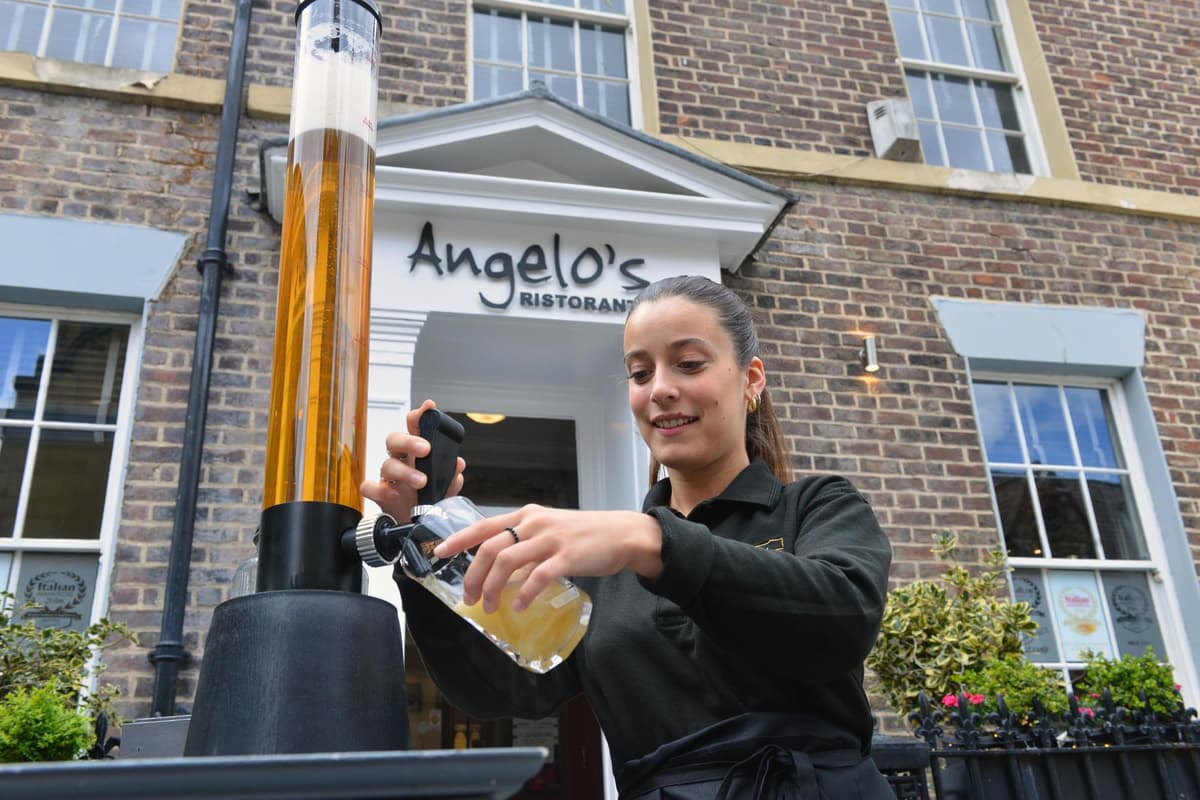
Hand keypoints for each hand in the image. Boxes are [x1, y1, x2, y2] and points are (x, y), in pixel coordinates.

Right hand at [360, 398, 465, 521]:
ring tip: (421, 481)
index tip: (429, 407)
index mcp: (417, 453)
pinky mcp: (380, 494)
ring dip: (405, 471)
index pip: (414, 427)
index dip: (420, 415)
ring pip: (387, 465)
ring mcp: (389, 477)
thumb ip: (451, 475)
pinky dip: (382, 490)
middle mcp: (401, 460)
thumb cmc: (429, 498)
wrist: (418, 524)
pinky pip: (370, 487)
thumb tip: (458, 464)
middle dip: (410, 441)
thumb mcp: (446, 486)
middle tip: (426, 449)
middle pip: (395, 440)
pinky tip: (396, 494)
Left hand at [433, 506, 663, 612]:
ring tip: (489, 607)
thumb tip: (498, 570)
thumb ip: (524, 544)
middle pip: (490, 548)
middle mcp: (534, 523)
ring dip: (492, 588)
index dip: (459, 539)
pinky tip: (519, 606)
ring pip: (507, 561)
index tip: (440, 553)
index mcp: (526, 516)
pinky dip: (523, 593)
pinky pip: (537, 576)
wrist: (622, 534)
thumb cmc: (583, 535)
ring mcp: (550, 539)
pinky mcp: (567, 556)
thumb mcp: (548, 530)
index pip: (484, 525)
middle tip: (468, 598)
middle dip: (473, 576)